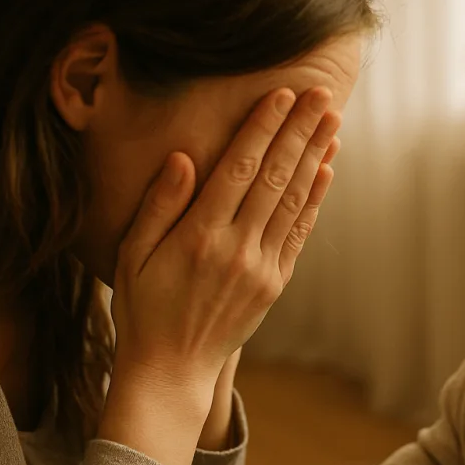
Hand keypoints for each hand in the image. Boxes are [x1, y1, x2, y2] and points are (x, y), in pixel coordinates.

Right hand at [99, 87, 340, 464]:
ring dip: (315, 157)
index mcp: (199, 236)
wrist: (171, 370)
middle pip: (275, 178)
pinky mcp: (274, 284)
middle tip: (321, 94)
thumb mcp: (132, 255)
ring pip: (294, 201)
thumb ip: (159, 205)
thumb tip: (184, 158)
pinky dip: (314, 199)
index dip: (262, 128)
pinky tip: (325, 170)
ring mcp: (261, 268)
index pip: (238, 168)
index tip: (281, 94)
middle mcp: (236, 248)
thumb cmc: (142, 308)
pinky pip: (299, 233)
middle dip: (299, 132)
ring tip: (331, 122)